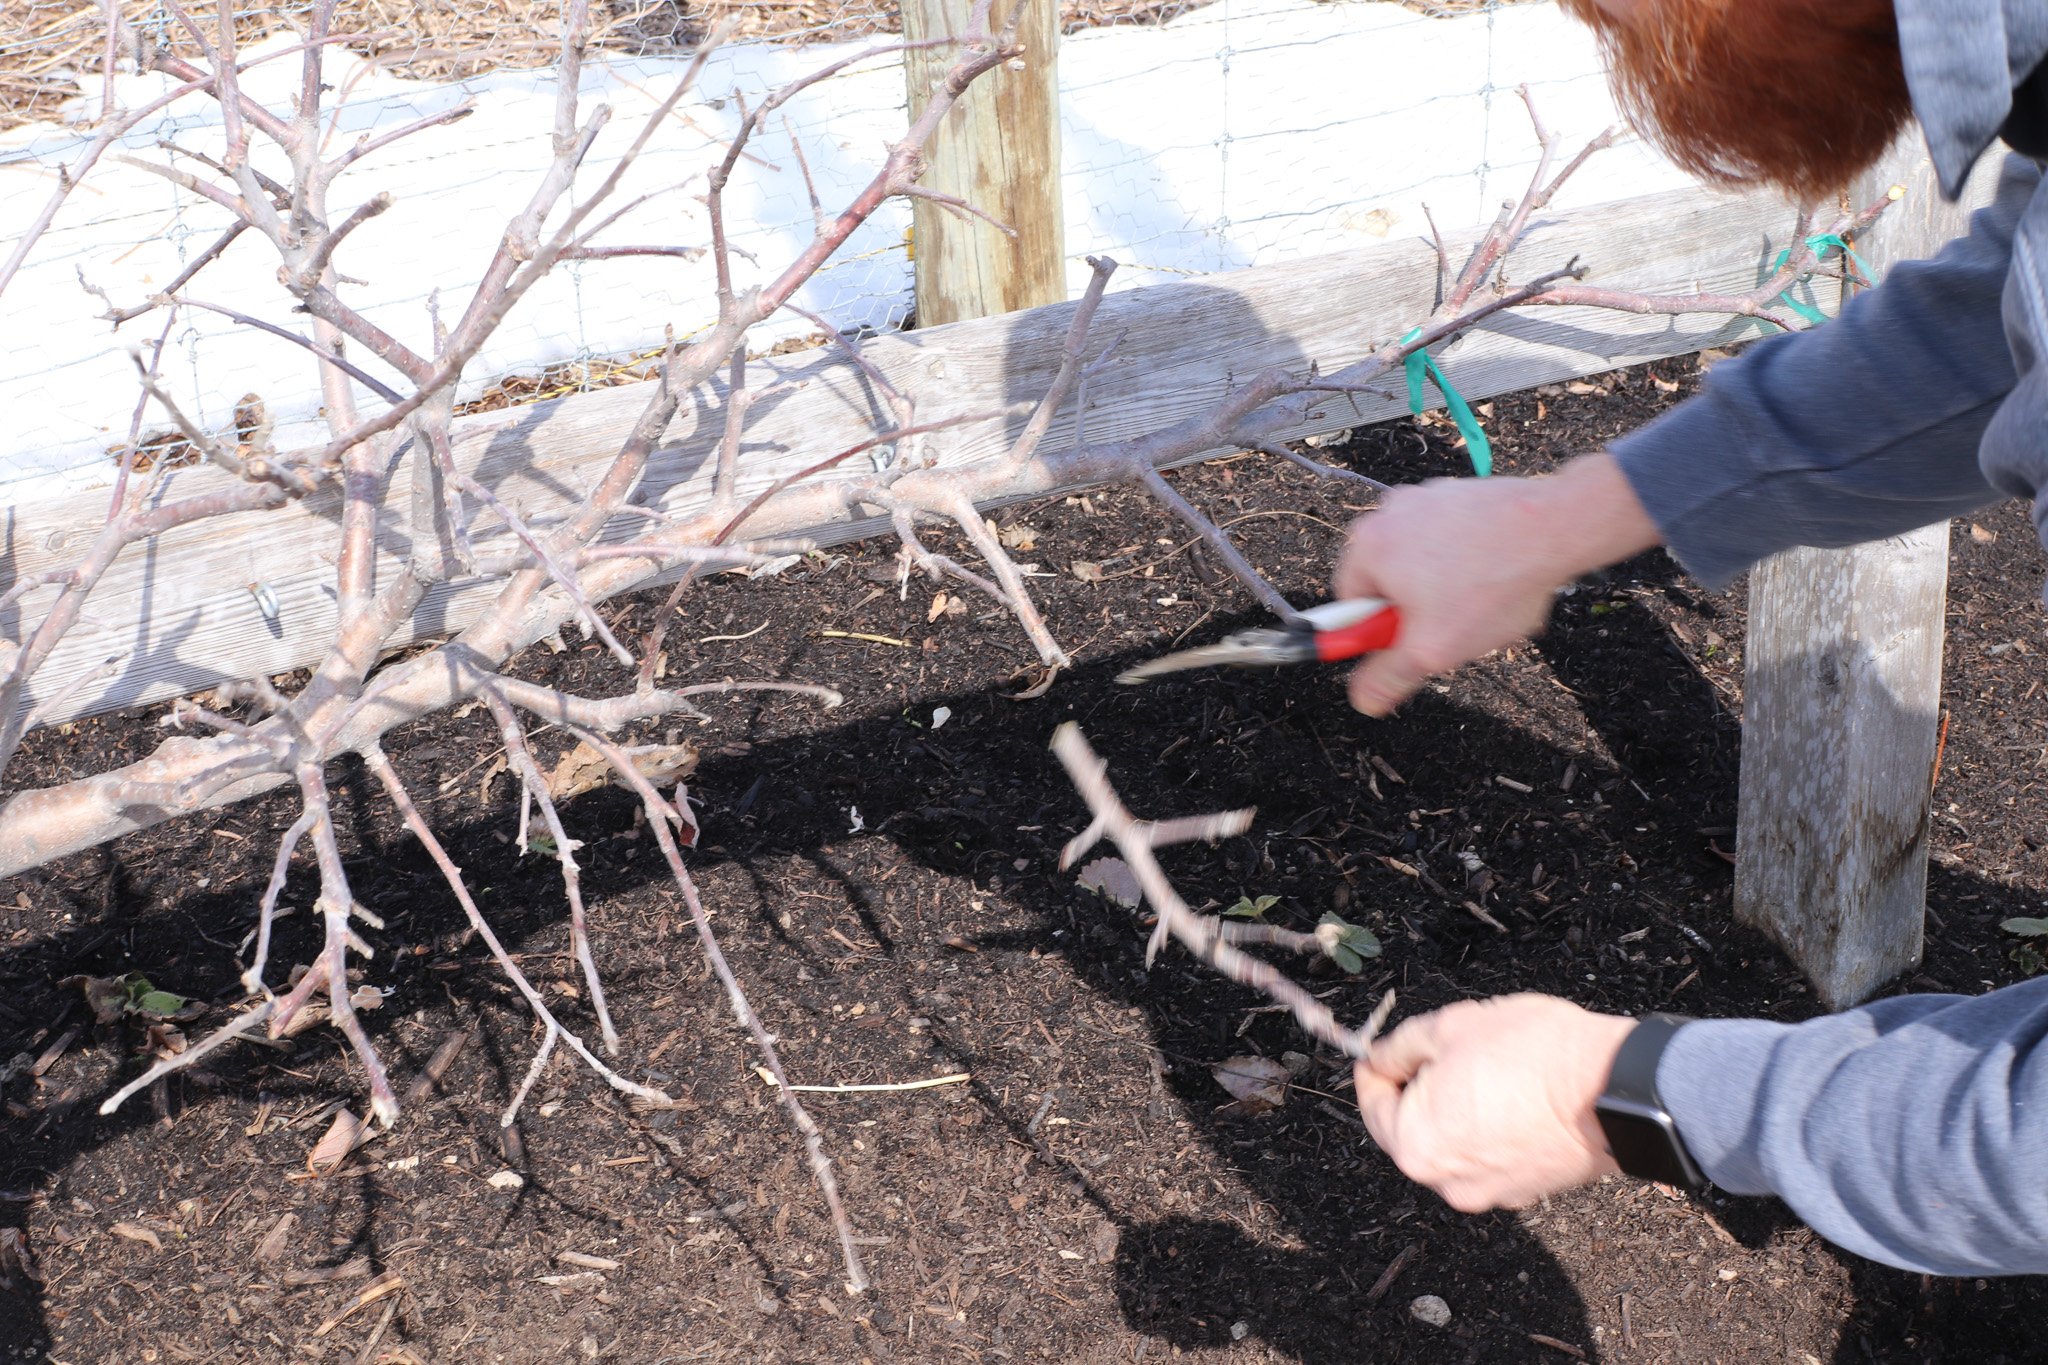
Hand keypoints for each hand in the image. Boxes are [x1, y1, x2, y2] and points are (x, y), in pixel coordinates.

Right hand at [1332, 452, 1659, 715]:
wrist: (1557, 527)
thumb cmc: (1494, 583)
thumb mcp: (1433, 649)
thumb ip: (1390, 677)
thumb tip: (1365, 698)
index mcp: (1367, 546)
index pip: (1351, 606)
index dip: (1381, 633)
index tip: (1409, 641)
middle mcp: (1389, 514)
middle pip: (1388, 584)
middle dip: (1418, 611)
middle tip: (1452, 625)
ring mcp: (1426, 498)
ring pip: (1422, 564)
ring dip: (1446, 589)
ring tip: (1482, 600)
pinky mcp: (1459, 493)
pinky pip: (1451, 540)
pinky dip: (1470, 562)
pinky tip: (1498, 577)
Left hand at [1353, 994, 1636, 1211]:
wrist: (1615, 1088)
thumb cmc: (1534, 1054)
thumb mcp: (1451, 1027)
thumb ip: (1400, 1047)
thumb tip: (1378, 1059)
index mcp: (1415, 1145)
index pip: (1372, 1105)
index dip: (1374, 1069)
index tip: (1380, 1051)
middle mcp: (1447, 1181)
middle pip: (1411, 1128)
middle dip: (1418, 1088)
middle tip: (1437, 1050)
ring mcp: (1489, 1192)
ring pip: (1452, 1142)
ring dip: (1455, 1108)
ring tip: (1482, 1067)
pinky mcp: (1526, 1190)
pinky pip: (1488, 1155)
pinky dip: (1489, 1128)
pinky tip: (1511, 1094)